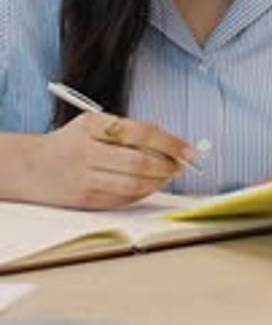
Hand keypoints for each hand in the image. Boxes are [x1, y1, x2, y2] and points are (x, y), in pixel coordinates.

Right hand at [17, 112, 194, 208]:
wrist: (31, 166)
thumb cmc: (71, 142)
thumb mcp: (93, 125)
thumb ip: (127, 131)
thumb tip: (169, 145)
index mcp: (91, 126)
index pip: (140, 132)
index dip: (170, 142)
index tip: (188, 150)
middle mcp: (86, 152)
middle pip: (138, 162)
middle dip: (167, 165)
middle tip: (181, 164)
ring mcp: (85, 178)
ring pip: (133, 185)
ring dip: (159, 182)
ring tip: (169, 175)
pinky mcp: (85, 200)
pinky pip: (123, 199)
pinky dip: (143, 193)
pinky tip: (151, 186)